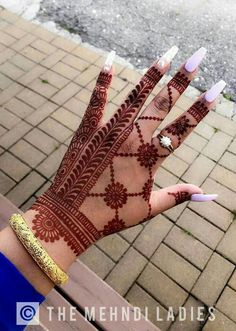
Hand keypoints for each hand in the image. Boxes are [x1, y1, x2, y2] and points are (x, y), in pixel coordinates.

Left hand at [29, 47, 223, 256]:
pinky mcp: (88, 130)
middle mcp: (133, 140)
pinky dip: (103, 80)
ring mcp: (110, 132)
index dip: (201, 108)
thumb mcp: (150, 208)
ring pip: (136, 97)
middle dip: (183, 79)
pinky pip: (97, 100)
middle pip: (163, 105)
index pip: (182, 129)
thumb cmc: (112, 215)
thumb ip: (179, 196)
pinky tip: (109, 59)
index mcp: (150, 159)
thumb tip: (209, 195)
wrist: (72, 217)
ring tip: (169, 52)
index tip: (218, 88)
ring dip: (153, 73)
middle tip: (199, 55)